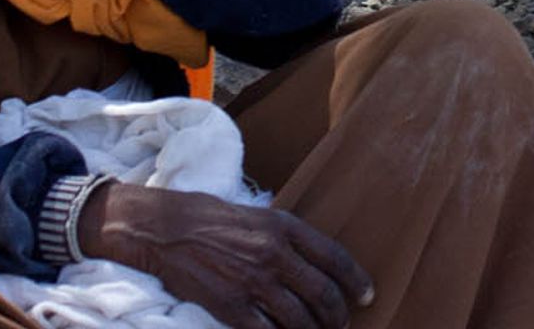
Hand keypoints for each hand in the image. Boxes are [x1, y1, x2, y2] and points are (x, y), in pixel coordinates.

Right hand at [81, 183, 371, 328]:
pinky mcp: (231, 306)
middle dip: (339, 316)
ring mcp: (253, 282)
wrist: (165, 228)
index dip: (357, 281)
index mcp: (285, 227)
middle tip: (342, 324)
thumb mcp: (258, 216)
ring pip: (300, 319)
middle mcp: (275, 254)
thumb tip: (314, 261)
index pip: (335, 258)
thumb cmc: (211, 218)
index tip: (367, 296)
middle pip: (323, 295)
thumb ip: (287, 237)